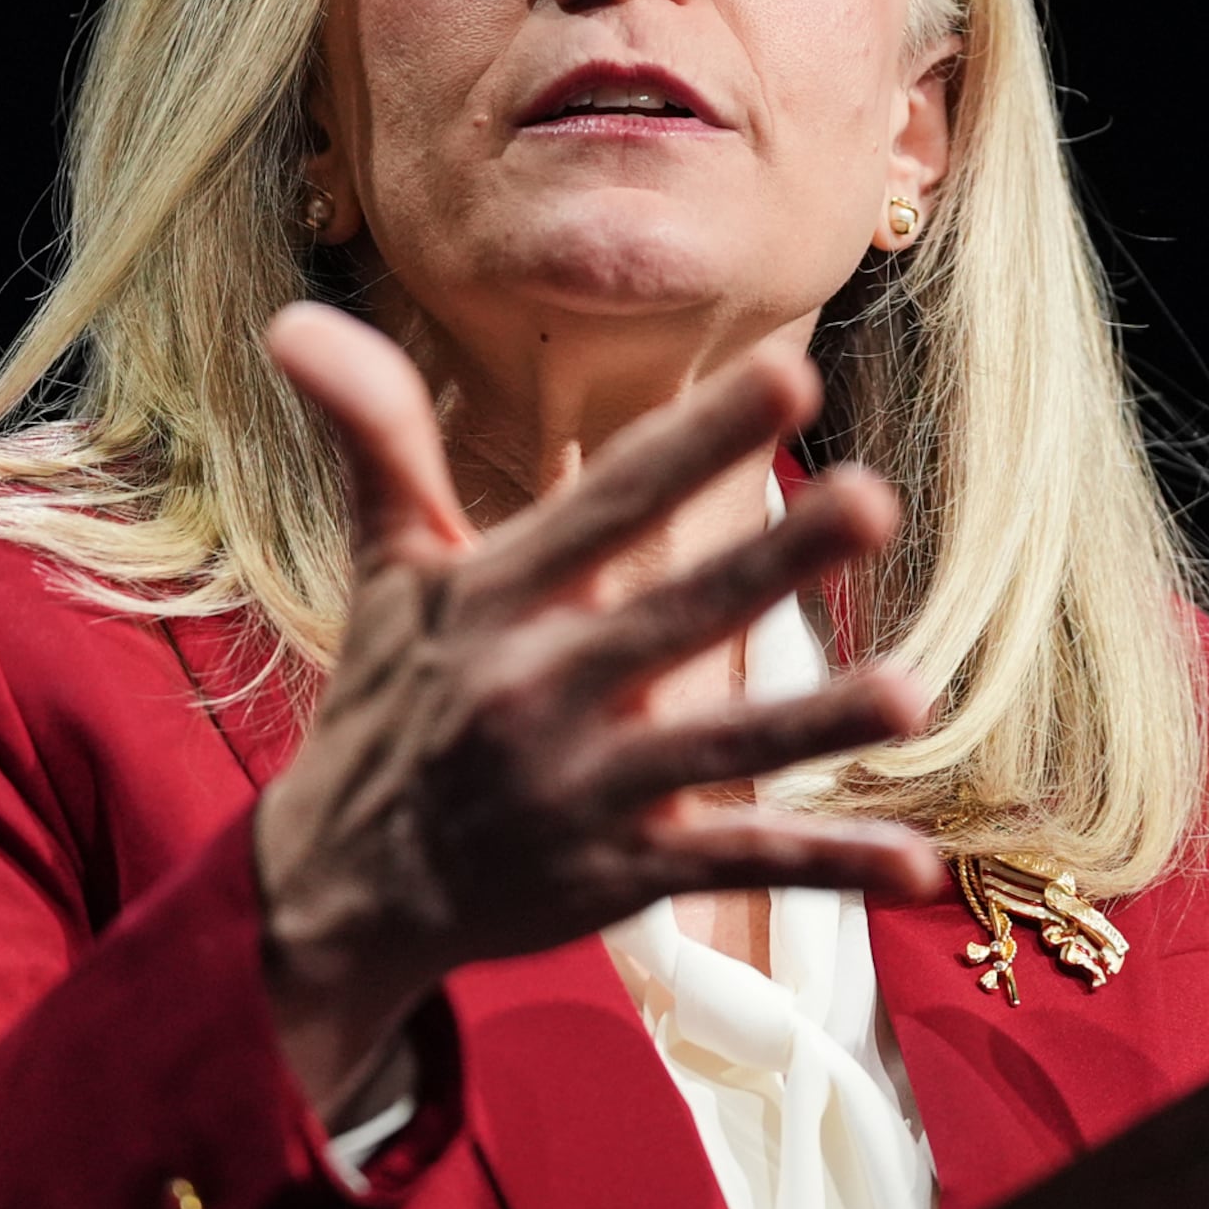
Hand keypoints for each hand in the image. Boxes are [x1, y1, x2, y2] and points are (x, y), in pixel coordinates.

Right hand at [249, 303, 946, 1121]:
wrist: (342, 891)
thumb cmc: (389, 703)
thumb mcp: (386, 571)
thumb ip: (378, 441)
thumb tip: (293, 317)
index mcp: (498, 602)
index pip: (611, 504)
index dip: (695, 440)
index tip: (786, 375)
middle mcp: (540, 691)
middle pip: (676, 615)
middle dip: (771, 563)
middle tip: (872, 498)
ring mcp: (583, 792)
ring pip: (718, 753)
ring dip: (815, 725)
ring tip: (914, 693)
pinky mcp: (618, 878)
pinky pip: (734, 866)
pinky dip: (825, 868)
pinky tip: (915, 862)